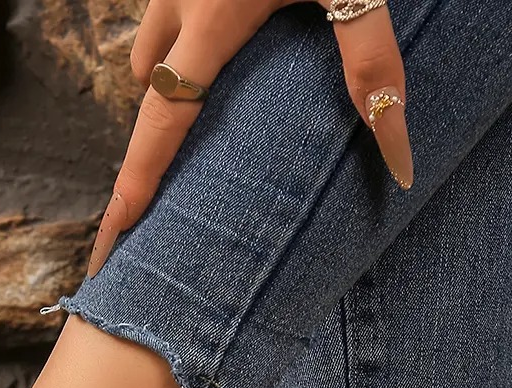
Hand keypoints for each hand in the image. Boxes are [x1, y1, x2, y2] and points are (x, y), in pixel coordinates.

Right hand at [87, 0, 411, 275]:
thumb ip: (374, 67)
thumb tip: (399, 162)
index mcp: (211, 21)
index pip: (162, 128)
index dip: (136, 189)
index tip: (112, 240)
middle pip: (150, 90)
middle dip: (161, 132)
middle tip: (185, 168)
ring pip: (153, 42)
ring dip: (172, 76)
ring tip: (213, 102)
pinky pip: (168, 6)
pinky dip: (185, 31)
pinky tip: (227, 29)